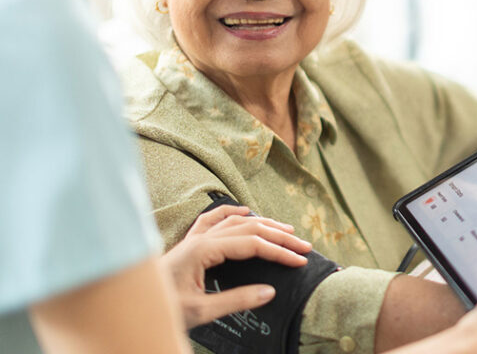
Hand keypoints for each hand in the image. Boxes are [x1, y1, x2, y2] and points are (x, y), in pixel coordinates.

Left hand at [161, 204, 311, 327]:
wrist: (126, 306)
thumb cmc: (160, 310)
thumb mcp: (200, 311)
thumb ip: (236, 300)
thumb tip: (270, 291)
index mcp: (203, 250)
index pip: (252, 244)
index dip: (279, 251)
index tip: (300, 260)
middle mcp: (200, 238)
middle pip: (248, 228)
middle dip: (279, 236)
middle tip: (303, 246)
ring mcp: (193, 238)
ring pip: (235, 221)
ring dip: (263, 224)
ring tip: (285, 230)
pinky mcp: (188, 244)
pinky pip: (213, 219)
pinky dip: (231, 213)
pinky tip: (243, 210)